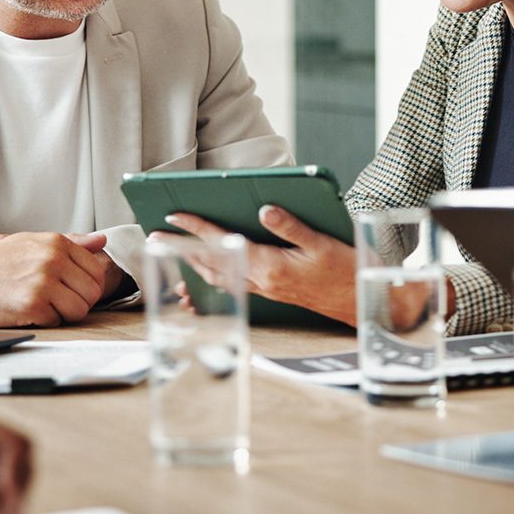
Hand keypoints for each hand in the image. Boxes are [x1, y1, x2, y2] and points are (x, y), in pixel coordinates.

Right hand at [0, 231, 121, 326]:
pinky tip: (29, 311)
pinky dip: (46, 321)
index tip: (71, 288)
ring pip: (80, 310)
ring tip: (44, 305)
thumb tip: (101, 240)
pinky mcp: (33, 305)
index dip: (86, 284)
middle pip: (92, 292)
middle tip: (57, 300)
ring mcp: (43, 282)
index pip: (96, 270)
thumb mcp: (33, 242)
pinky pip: (59, 321)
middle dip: (78, 301)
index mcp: (56, 243)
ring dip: (64, 313)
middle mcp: (53, 260)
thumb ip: (72, 242)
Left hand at [164, 206, 361, 324]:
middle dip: (182, 248)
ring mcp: (264, 289)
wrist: (357, 303)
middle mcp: (261, 281)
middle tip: (156, 235)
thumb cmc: (344, 271)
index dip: (197, 228)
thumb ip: (291, 226)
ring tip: (174, 251)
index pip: (224, 242)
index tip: (174, 217)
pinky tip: (204, 275)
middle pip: (212, 262)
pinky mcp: (270, 293)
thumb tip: (264, 210)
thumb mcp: (321, 242)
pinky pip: (231, 285)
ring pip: (219, 277)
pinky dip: (212, 278)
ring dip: (194, 263)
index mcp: (271, 265)